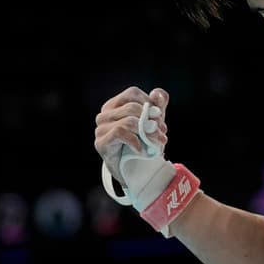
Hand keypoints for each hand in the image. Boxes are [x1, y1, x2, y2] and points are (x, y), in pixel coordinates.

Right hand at [94, 86, 199, 235]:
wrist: (135, 169)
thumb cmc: (144, 141)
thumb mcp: (154, 122)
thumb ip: (158, 106)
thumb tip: (158, 94)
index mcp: (115, 104)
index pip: (132, 93)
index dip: (149, 104)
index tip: (160, 118)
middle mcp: (104, 114)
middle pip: (132, 108)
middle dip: (151, 121)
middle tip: (163, 133)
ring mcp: (100, 129)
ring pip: (128, 121)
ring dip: (147, 133)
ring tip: (157, 142)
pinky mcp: (100, 143)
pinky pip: (120, 134)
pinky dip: (136, 142)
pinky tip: (142, 150)